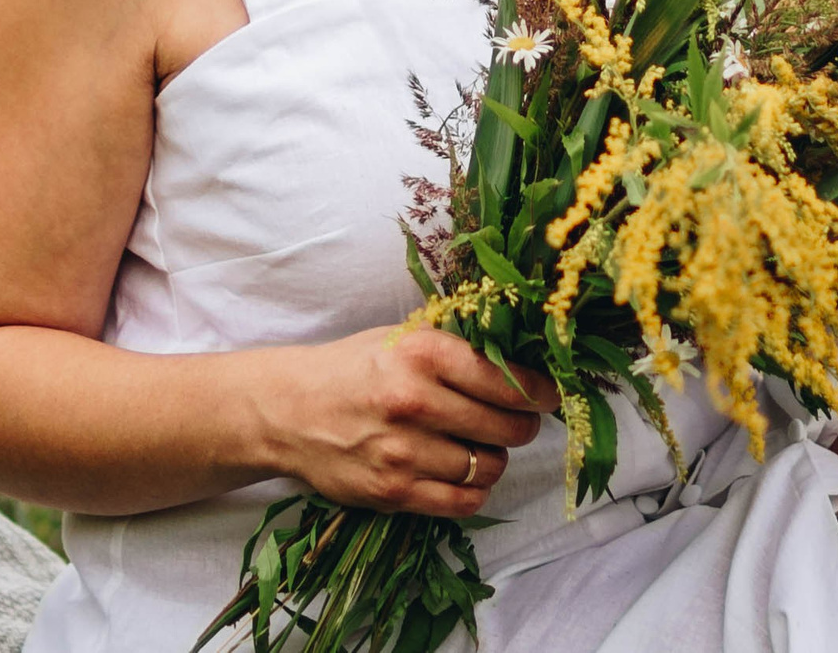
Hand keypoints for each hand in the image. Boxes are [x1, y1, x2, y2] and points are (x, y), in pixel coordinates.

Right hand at [263, 326, 550, 518]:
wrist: (288, 411)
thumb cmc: (353, 368)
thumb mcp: (402, 337)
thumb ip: (457, 348)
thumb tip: (524, 362)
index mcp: (421, 353)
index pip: (508, 379)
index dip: (540, 391)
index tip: (549, 394)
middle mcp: (414, 401)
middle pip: (507, 426)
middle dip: (522, 425)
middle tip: (518, 420)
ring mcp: (403, 451)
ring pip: (490, 466)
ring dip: (496, 458)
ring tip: (481, 444)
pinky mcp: (393, 491)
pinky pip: (464, 501)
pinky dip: (476, 489)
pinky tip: (466, 473)